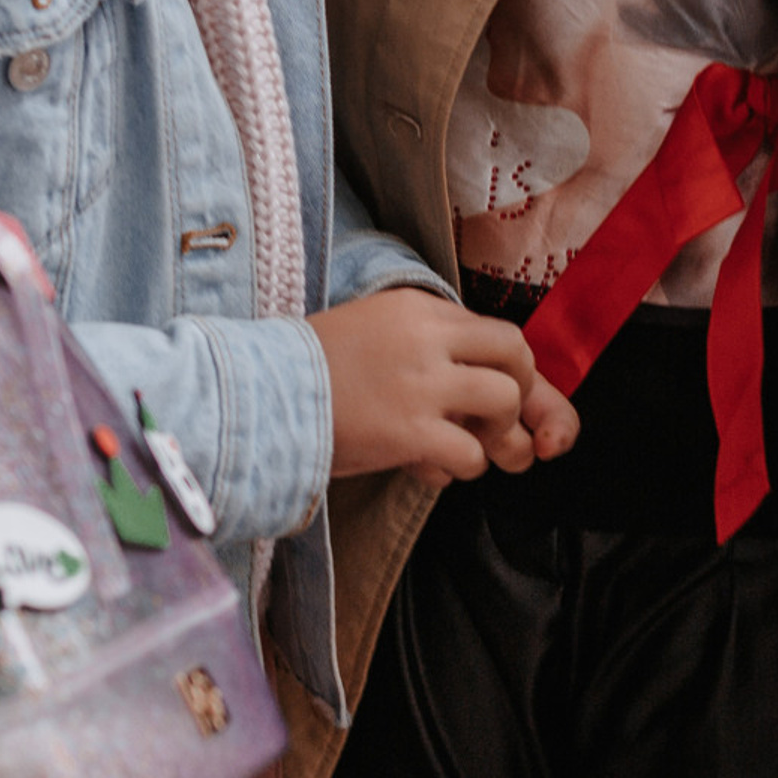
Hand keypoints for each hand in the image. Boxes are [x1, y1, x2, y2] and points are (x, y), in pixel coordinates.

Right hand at [311, 289, 574, 485]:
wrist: (257, 394)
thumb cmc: (305, 370)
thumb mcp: (368, 329)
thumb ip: (419, 343)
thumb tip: (466, 377)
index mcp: (415, 308)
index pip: (493, 329)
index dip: (508, 367)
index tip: (496, 392)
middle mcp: (426, 336)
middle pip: (514, 352)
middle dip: (521, 390)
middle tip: (496, 419)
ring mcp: (421, 383)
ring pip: (505, 400)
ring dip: (497, 433)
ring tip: (466, 445)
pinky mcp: (410, 430)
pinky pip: (471, 453)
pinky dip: (462, 467)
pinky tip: (431, 468)